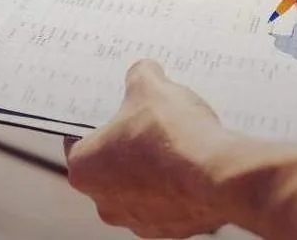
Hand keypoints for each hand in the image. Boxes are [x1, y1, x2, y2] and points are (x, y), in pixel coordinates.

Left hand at [65, 61, 296, 239]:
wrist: (218, 175)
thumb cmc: (171, 134)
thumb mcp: (150, 87)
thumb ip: (140, 76)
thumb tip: (145, 71)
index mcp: (83, 169)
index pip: (78, 141)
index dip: (96, 121)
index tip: (112, 109)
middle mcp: (104, 203)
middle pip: (109, 166)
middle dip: (126, 146)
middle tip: (146, 121)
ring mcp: (138, 221)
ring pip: (139, 187)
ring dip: (152, 169)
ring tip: (175, 141)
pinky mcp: (170, 230)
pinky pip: (168, 202)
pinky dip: (176, 186)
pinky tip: (192, 164)